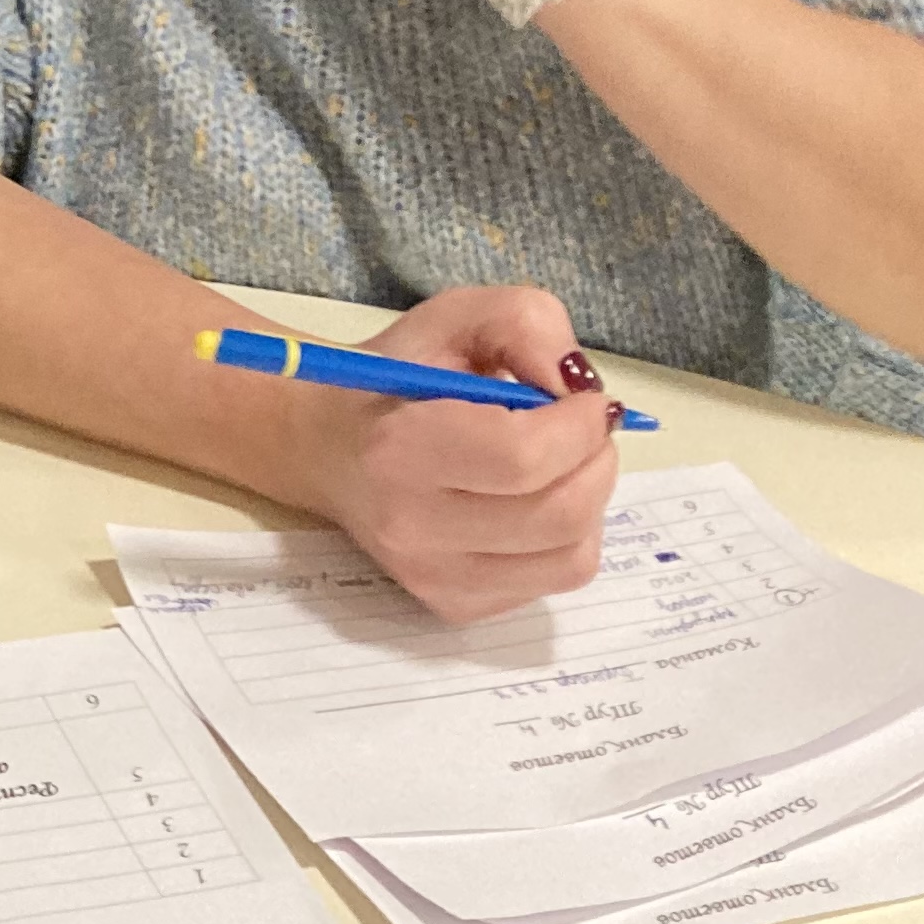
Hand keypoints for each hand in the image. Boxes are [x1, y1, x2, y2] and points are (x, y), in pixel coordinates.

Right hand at [280, 285, 623, 623]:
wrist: (327, 445)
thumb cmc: (396, 374)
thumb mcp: (456, 317)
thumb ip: (526, 324)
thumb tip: (578, 387)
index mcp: (399, 449)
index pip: (523, 457)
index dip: (579, 425)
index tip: (584, 399)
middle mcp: (412, 527)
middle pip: (561, 514)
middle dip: (596, 460)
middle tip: (582, 428)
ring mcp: (434, 577)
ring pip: (572, 556)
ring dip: (591, 500)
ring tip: (560, 464)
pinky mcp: (455, 606)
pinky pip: (556, 579)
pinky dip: (568, 536)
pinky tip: (533, 501)